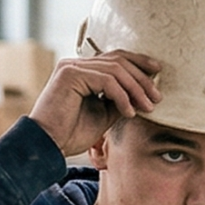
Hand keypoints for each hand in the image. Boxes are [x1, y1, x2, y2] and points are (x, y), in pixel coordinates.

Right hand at [28, 50, 161, 157]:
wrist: (47, 146)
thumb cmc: (70, 134)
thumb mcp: (103, 114)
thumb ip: (119, 100)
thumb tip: (143, 92)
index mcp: (81, 70)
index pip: (115, 58)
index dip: (139, 62)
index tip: (158, 73)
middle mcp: (74, 64)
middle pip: (118, 60)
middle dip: (142, 78)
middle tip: (157, 97)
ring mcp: (71, 67)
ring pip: (115, 69)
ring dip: (135, 89)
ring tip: (147, 106)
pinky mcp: (69, 75)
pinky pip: (106, 80)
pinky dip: (122, 96)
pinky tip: (129, 112)